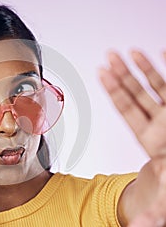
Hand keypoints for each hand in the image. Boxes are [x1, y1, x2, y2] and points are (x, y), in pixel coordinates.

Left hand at [99, 51, 165, 225]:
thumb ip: (152, 212)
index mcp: (150, 138)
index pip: (127, 109)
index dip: (114, 90)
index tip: (101, 74)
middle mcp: (159, 123)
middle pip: (136, 93)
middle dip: (122, 74)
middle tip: (109, 56)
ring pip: (154, 86)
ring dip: (142, 67)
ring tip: (128, 51)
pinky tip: (160, 53)